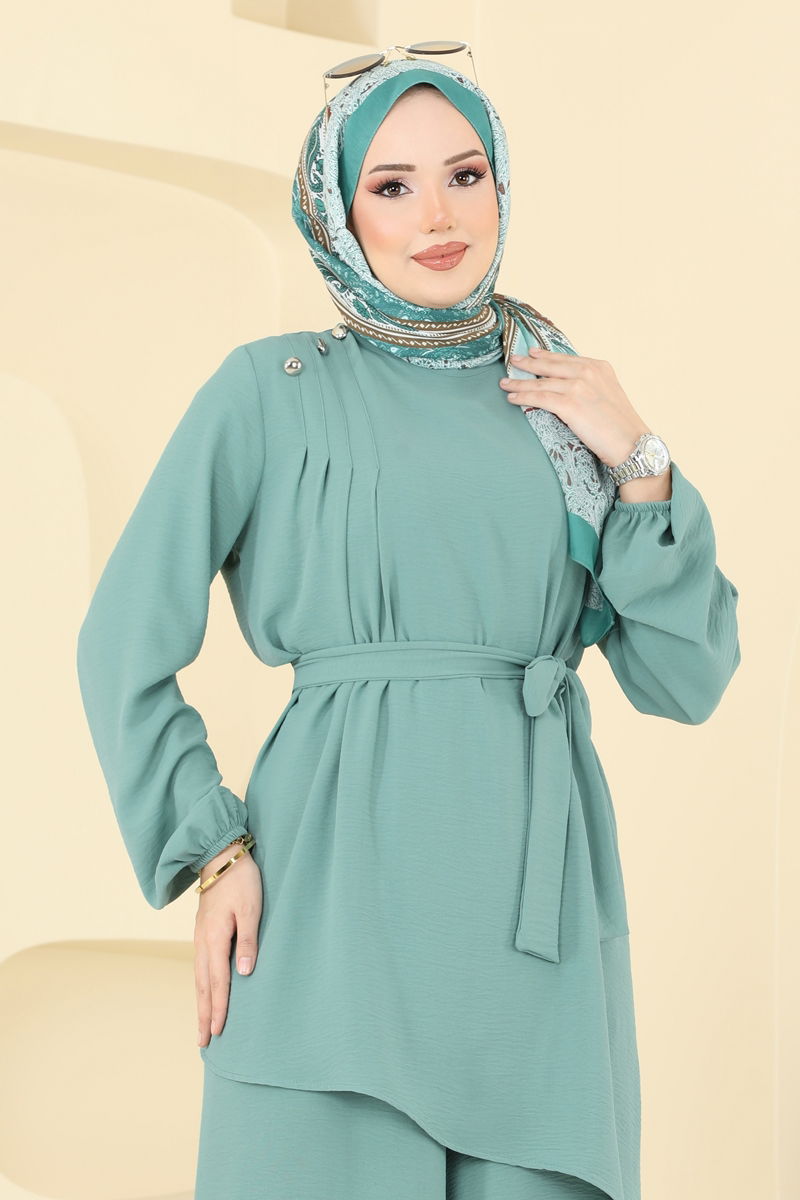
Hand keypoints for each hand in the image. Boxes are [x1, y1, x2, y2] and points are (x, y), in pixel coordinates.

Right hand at [194, 841, 261, 1047]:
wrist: (221, 855)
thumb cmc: (241, 880)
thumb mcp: (251, 908)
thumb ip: (248, 941)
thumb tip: (244, 973)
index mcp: (215, 938)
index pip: (218, 982)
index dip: (218, 1008)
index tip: (217, 1032)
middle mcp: (203, 941)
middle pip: (203, 986)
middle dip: (203, 1014)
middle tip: (203, 1042)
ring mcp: (200, 936)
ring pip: (199, 977)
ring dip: (200, 1002)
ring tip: (201, 1024)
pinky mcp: (202, 931)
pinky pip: (200, 966)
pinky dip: (201, 985)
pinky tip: (204, 991)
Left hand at [499, 347, 651, 468]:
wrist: (631, 442)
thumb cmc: (620, 425)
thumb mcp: (608, 394)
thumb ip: (590, 385)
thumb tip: (567, 386)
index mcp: (599, 367)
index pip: (566, 358)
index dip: (546, 355)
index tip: (532, 352)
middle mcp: (588, 372)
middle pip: (550, 365)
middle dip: (528, 363)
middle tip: (513, 361)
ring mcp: (578, 387)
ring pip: (541, 382)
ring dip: (520, 383)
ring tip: (505, 383)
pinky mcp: (570, 404)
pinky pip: (539, 398)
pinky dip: (523, 397)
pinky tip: (512, 398)